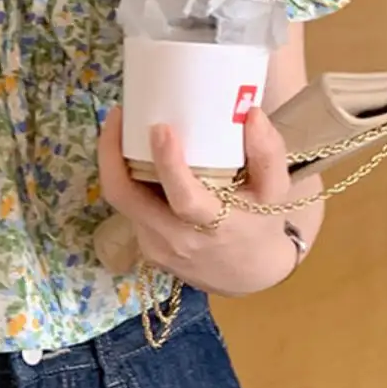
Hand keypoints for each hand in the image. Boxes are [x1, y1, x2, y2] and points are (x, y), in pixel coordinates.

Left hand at [96, 103, 314, 295]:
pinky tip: (134, 157)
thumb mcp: (275, 190)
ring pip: (123, 201)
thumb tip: (251, 113)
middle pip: (127, 198)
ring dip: (115, 163)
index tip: (160, 128)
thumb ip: (267, 153)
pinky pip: (129, 209)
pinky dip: (127, 180)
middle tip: (118, 114)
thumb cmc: (260, 223)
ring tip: (123, 127)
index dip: (169, 164)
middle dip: (111, 154)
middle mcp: (177, 240)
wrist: (247, 274)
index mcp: (214, 226)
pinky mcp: (146, 248)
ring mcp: (156, 247)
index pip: (184, 198)